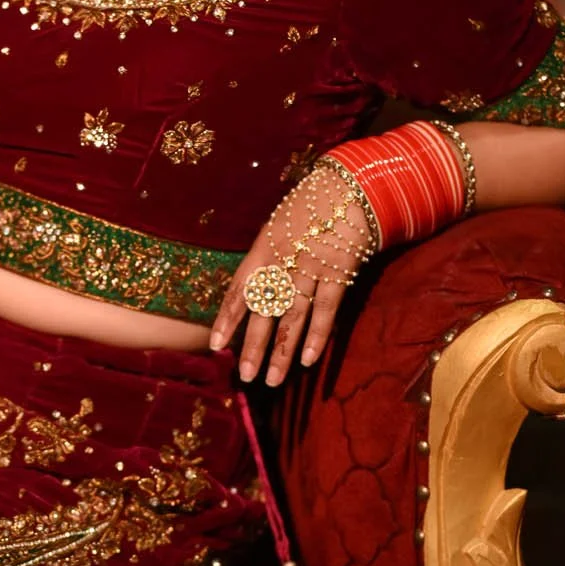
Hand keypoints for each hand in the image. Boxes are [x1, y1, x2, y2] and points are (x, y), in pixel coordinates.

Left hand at [209, 164, 374, 385]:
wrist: (349, 186)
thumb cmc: (312, 204)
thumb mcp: (278, 226)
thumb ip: (267, 256)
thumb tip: (256, 286)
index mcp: (262, 250)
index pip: (239, 290)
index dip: (227, 318)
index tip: (215, 344)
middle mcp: (281, 264)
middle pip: (263, 312)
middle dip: (251, 346)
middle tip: (243, 375)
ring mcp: (309, 271)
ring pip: (291, 319)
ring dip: (280, 353)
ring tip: (270, 380)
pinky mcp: (337, 275)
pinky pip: (324, 312)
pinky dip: (316, 338)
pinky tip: (308, 362)